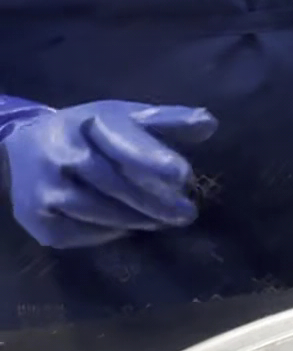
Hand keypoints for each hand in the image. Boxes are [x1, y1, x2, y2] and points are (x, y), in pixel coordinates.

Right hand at [2, 101, 218, 248]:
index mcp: (85, 121)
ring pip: (97, 211)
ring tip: (162, 221)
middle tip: (187, 213)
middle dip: (154, 201)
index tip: (183, 174)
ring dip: (135, 219)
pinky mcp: (35, 217)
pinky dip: (105, 233)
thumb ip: (167, 121)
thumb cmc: (90, 132)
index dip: (152, 158)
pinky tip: (125, 227)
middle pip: (113, 183)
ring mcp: (42, 186)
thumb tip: (209, 123)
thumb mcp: (125, 116)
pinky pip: (78, 232)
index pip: (122, 142)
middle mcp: (59, 152)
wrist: (26, 144)